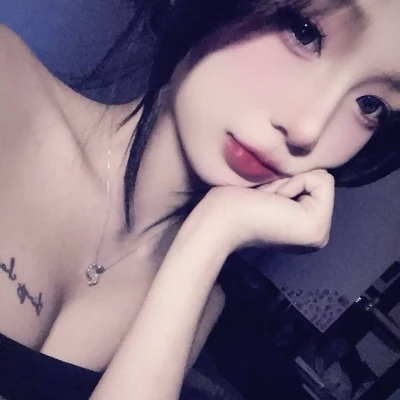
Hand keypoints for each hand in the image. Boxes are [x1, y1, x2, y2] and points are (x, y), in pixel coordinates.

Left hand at [199, 169, 334, 251]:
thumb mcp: (268, 188)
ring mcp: (319, 234)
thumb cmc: (231, 204)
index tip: (263, 197)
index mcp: (303, 227)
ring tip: (266, 202)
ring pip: (321, 179)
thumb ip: (289, 182)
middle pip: (318, 180)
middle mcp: (316, 234)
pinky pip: (322, 181)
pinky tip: (272, 202)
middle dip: (288, 181)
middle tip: (263, 200)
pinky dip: (293, 183)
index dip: (285, 180)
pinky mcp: (317, 227)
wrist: (218, 221)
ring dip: (287, 183)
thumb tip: (304, 161)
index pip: (312, 182)